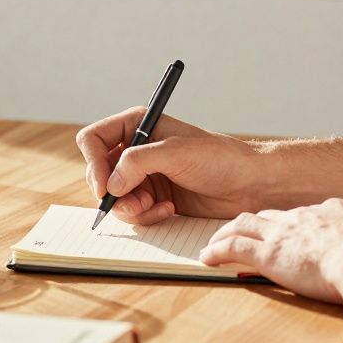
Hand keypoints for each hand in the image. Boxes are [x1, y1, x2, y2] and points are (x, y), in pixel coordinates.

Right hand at [76, 106, 269, 224]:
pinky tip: (168, 210)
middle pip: (98, 173)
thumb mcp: (176, 153)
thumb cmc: (220, 158)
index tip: (106, 187)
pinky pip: (131, 212)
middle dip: (113, 192)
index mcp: (137, 125)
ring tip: (155, 207)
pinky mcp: (153, 198)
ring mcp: (143, 175)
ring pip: (113, 197)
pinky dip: (145, 216)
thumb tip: (111, 185)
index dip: (94, 163)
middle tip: (137, 202)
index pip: (93, 140)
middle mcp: (135, 149)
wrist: (248, 184)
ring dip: (131, 208)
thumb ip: (137, 162)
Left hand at [199, 198, 342, 303]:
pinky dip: (217, 250)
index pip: (307, 214)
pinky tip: (207, 257)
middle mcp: (306, 216)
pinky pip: (233, 247)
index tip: (287, 228)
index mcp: (338, 213)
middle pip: (271, 214)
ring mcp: (285, 233)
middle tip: (241, 226)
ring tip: (215, 239)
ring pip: (244, 224)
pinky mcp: (269, 254)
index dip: (293, 222)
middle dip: (255, 221)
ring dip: (227, 231)